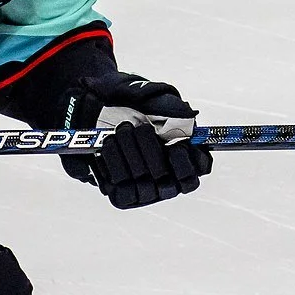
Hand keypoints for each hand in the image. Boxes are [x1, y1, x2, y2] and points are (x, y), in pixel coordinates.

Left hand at [61, 71, 210, 208]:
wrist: (98, 109)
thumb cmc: (133, 104)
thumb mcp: (155, 98)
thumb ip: (174, 107)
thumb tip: (189, 117)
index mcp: (183, 158)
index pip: (196, 172)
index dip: (189, 162)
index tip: (178, 144)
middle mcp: (167, 180)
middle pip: (166, 178)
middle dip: (151, 149)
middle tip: (139, 127)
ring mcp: (145, 191)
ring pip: (144, 185)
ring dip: (130, 153)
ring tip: (121, 130)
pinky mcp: (123, 196)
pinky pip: (122, 190)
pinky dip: (114, 164)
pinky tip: (110, 145)